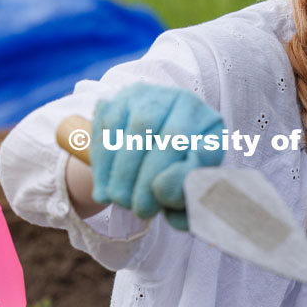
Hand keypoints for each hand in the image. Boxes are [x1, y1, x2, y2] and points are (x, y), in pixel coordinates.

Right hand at [89, 83, 223, 229]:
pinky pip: (102, 131)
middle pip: (148, 129)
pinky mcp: (115, 103)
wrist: (162, 149)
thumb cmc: (184, 172)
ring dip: (119, 172)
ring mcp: (143, 97)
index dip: (169, 168)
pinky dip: (101, 165)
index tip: (162, 198)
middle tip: (139, 209)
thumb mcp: (196, 183)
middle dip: (141, 176)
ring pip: (123, 129)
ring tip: (121, 201)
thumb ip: (189, 194)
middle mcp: (175, 98)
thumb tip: (166, 194)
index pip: (180, 136)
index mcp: (204, 116)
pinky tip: (104, 190)